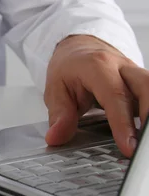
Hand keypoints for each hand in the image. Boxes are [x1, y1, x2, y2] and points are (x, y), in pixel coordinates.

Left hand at [44, 35, 148, 156]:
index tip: (128, 147)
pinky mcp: (142, 84)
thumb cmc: (68, 68)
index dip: (123, 123)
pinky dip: (148, 116)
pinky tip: (143, 134)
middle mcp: (122, 67)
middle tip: (142, 146)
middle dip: (148, 118)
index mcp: (97, 66)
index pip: (115, 95)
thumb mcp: (55, 90)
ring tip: (144, 143)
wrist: (78, 48)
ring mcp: (136, 74)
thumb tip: (56, 137)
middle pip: (146, 87)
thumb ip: (59, 115)